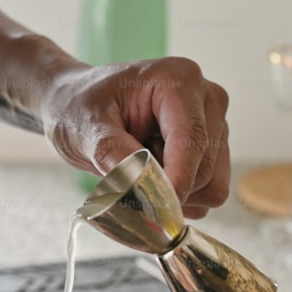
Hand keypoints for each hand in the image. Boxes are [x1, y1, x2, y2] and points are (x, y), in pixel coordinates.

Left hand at [42, 57, 229, 218]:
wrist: (78, 106)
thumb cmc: (81, 108)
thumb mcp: (85, 127)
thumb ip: (111, 152)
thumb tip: (140, 183)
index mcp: (179, 81)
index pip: (192, 140)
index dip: (177, 180)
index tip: (155, 209)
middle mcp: (206, 99)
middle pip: (205, 170)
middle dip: (168, 187)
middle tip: (128, 174)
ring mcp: (214, 125)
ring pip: (212, 187)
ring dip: (175, 193)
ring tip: (141, 168)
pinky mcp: (213, 150)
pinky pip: (207, 194)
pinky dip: (180, 197)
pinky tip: (154, 174)